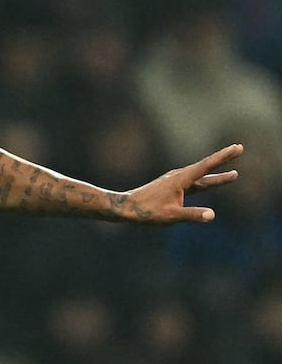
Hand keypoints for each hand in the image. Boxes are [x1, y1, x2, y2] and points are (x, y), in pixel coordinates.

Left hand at [124, 143, 243, 223]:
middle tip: (239, 149)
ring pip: (200, 177)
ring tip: (233, 174)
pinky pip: (192, 182)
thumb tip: (212, 215)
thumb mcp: (171, 216)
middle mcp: (178, 176)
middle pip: (206, 168)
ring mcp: (174, 181)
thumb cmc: (147, 212)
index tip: (237, 147)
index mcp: (180, 180)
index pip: (206, 166)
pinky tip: (206, 182)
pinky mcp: (170, 186)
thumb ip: (191, 215)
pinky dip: (204, 180)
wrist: (125, 207)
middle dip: (223, 160)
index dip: (224, 157)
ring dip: (216, 175)